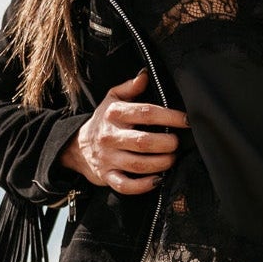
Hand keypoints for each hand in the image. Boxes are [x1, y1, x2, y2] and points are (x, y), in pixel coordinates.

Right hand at [60, 69, 189, 193]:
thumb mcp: (112, 99)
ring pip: (138, 165)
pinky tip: (157, 180)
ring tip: (172, 159)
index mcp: (114, 114)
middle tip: (176, 143)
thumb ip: (130, 87)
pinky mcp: (107, 177)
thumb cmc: (103, 121)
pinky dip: (143, 186)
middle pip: (143, 142)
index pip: (146, 113)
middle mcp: (110, 136)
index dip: (170, 116)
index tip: (186, 121)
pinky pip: (126, 185)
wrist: (76, 146)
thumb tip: (145, 76)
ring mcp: (108, 158)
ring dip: (160, 164)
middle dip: (166, 143)